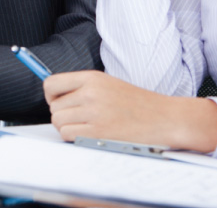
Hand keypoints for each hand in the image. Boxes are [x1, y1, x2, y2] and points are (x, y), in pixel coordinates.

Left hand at [44, 70, 216, 151]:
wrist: (165, 118)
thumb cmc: (139, 104)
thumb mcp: (109, 85)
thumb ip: (84, 88)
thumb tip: (54, 98)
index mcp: (92, 78)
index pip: (51, 84)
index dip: (51, 96)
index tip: (59, 103)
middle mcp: (90, 93)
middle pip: (54, 107)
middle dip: (63, 115)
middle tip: (80, 119)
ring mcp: (94, 113)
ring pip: (58, 122)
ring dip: (68, 128)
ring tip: (87, 127)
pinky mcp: (98, 132)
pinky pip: (68, 135)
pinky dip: (74, 138)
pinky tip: (90, 135)